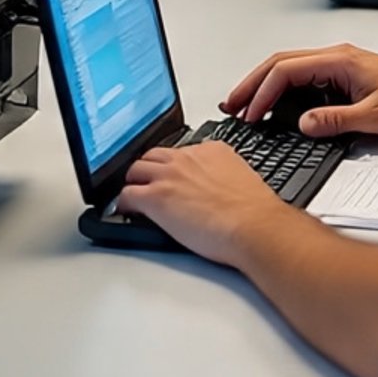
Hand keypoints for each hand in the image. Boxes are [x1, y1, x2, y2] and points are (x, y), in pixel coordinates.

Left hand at [116, 139, 284, 267]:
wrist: (253, 225)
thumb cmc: (254, 211)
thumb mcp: (241, 178)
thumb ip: (223, 176)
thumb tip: (218, 188)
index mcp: (211, 150)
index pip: (181, 151)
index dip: (173, 166)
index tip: (173, 175)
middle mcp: (187, 158)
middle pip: (154, 155)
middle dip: (149, 169)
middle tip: (147, 182)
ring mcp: (168, 176)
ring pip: (136, 169)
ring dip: (134, 182)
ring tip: (133, 194)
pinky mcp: (155, 197)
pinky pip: (127, 195)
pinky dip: (123, 203)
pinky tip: (126, 210)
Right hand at [222, 44, 377, 138]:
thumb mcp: (375, 117)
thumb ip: (336, 120)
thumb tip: (304, 124)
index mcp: (339, 60)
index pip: (286, 69)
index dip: (263, 92)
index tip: (251, 113)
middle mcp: (335, 57)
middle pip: (280, 63)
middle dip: (253, 83)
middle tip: (231, 104)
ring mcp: (339, 65)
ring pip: (290, 69)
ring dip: (265, 86)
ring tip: (246, 105)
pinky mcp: (343, 76)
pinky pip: (304, 78)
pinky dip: (283, 90)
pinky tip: (276, 105)